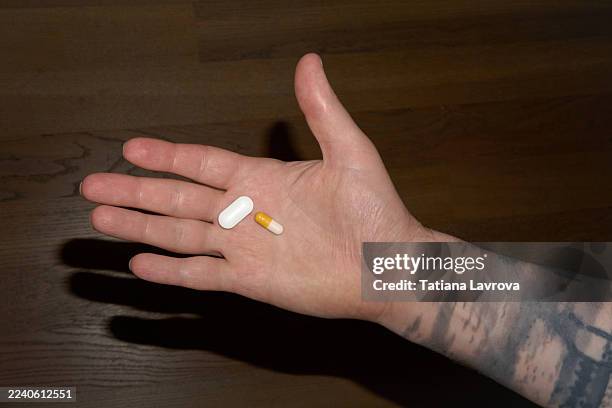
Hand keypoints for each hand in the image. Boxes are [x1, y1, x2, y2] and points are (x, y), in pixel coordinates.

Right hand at [82, 53, 440, 322]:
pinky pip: (201, 274)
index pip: (202, 162)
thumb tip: (309, 62)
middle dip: (136, 190)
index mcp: (262, 179)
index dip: (167, 155)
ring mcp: (244, 248)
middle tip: (95, 183)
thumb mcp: (350, 153)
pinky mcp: (249, 281)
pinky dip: (171, 271)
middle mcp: (245, 212)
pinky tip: (140, 264)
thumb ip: (322, 110)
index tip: (132, 147)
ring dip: (141, 225)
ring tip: (103, 216)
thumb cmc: (375, 210)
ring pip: (180, 234)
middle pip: (178, 198)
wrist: (387, 267)